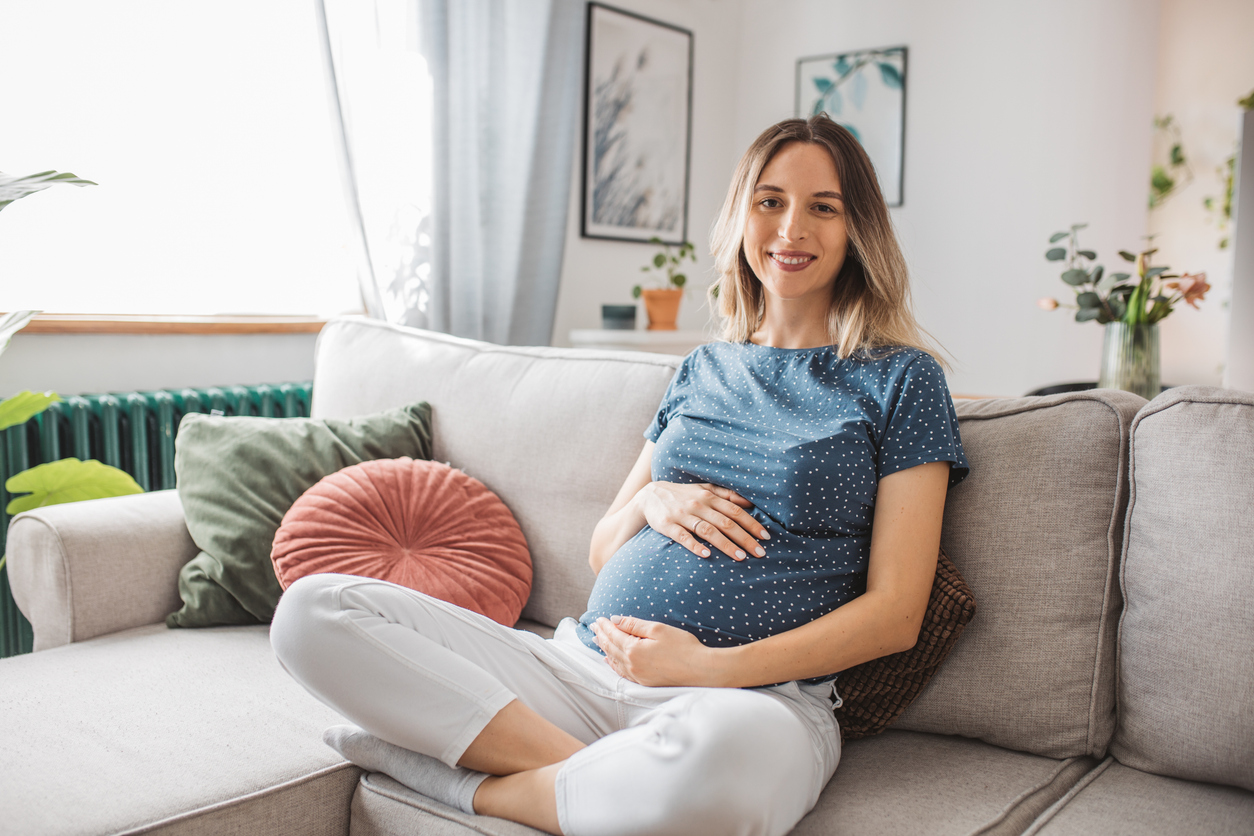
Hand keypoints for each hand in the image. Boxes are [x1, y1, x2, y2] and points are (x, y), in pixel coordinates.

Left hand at [591, 616, 719, 686]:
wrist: (701, 671)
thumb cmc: (683, 647)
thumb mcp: (658, 629)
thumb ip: (635, 625)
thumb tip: (615, 620)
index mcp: (634, 650)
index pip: (614, 635)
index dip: (605, 626)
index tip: (599, 618)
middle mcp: (632, 665)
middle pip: (610, 648)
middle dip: (601, 636)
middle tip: (594, 627)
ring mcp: (638, 676)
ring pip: (614, 661)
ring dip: (605, 649)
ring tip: (598, 640)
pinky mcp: (645, 682)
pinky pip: (622, 672)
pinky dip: (613, 664)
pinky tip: (610, 661)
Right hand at [635, 481, 768, 560]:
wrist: (649, 496)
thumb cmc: (683, 495)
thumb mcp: (704, 489)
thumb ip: (726, 495)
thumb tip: (750, 501)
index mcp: (709, 496)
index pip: (735, 511)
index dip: (752, 524)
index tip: (766, 537)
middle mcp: (697, 504)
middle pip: (725, 522)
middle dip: (744, 538)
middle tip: (760, 553)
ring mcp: (682, 515)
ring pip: (707, 530)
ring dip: (725, 544)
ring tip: (740, 558)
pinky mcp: (667, 525)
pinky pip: (683, 536)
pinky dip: (695, 546)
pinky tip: (707, 555)